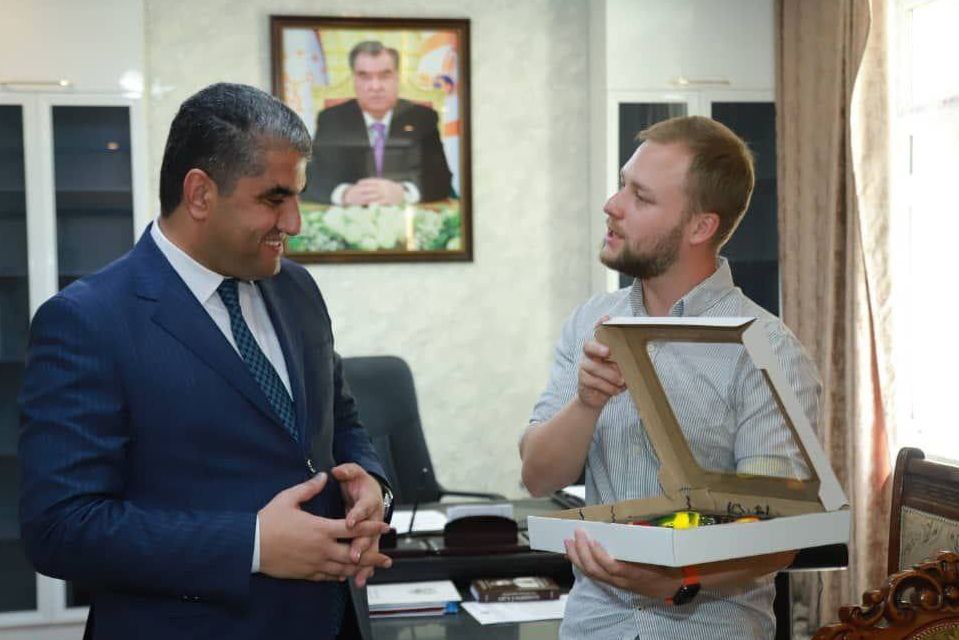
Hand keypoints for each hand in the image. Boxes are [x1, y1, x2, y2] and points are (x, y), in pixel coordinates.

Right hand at [258, 473, 391, 581]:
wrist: (250, 546)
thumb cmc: (267, 521)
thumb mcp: (288, 499)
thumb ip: (308, 488)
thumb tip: (323, 476)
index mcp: (320, 528)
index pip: (353, 528)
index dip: (371, 527)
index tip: (385, 526)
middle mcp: (321, 548)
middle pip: (354, 554)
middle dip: (373, 555)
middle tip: (388, 558)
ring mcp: (314, 563)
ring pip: (343, 568)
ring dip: (359, 568)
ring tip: (372, 569)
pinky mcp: (305, 573)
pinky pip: (328, 577)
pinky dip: (340, 575)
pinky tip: (345, 575)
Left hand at [332, 463, 385, 586]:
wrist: (371, 490)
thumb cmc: (360, 482)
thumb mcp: (353, 472)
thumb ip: (346, 471)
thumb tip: (337, 470)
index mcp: (369, 500)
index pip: (363, 507)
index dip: (357, 514)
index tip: (350, 521)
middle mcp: (373, 517)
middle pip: (369, 533)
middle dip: (362, 544)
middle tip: (354, 554)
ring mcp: (372, 530)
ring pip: (370, 547)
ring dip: (365, 562)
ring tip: (359, 575)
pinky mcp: (368, 539)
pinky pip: (367, 555)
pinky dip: (364, 567)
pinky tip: (358, 579)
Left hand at [350, 178, 405, 205]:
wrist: (402, 192)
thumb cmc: (392, 188)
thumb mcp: (385, 182)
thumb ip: (378, 182)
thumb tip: (369, 182)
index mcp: (382, 182)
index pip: (371, 180)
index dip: (364, 181)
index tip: (358, 182)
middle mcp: (383, 187)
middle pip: (371, 187)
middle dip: (363, 189)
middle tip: (355, 190)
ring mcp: (385, 193)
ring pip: (374, 195)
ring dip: (366, 196)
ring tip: (359, 198)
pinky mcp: (387, 200)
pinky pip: (380, 201)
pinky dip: (374, 202)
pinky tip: (369, 204)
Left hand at [565, 529, 677, 597]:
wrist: (672, 586)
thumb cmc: (667, 567)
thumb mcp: (660, 554)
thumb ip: (644, 541)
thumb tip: (626, 525)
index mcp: (636, 573)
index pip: (613, 567)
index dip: (600, 555)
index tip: (592, 540)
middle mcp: (623, 581)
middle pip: (596, 570)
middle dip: (582, 552)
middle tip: (577, 533)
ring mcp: (617, 584)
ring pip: (592, 574)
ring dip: (577, 558)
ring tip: (568, 542)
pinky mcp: (613, 583)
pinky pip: (593, 575)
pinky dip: (581, 564)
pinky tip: (573, 555)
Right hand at [577, 316, 626, 409]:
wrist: (596, 398)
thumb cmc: (612, 379)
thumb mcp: (622, 368)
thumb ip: (627, 360)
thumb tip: (644, 355)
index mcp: (600, 347)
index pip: (598, 332)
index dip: (600, 325)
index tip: (607, 319)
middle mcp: (589, 354)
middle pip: (588, 346)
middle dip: (598, 347)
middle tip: (608, 351)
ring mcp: (583, 366)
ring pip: (593, 367)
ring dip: (610, 375)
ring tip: (622, 382)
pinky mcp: (582, 380)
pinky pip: (594, 381)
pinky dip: (608, 387)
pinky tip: (615, 390)